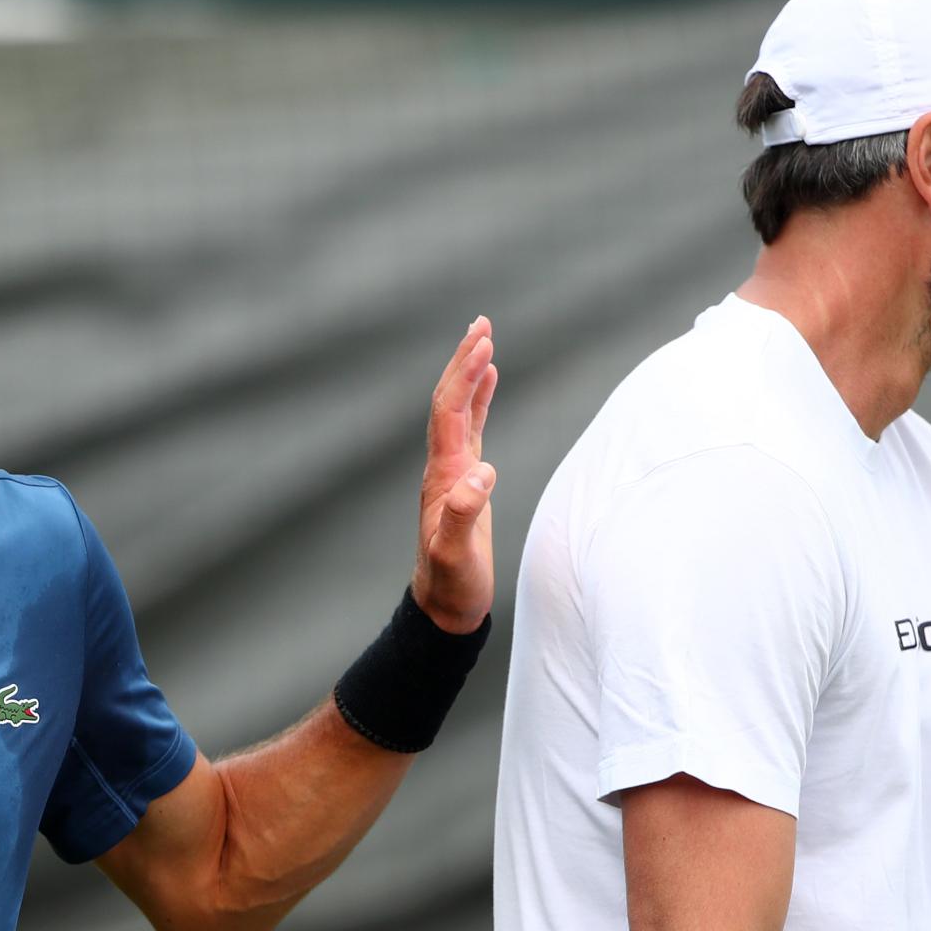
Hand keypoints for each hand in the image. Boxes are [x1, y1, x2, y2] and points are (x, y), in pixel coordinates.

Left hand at [412, 316, 497, 633]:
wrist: (443, 607)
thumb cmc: (451, 586)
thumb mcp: (455, 556)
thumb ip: (463, 515)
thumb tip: (482, 473)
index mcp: (443, 477)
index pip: (450, 413)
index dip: (465, 376)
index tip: (483, 343)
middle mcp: (443, 467)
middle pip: (449, 401)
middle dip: (464, 360)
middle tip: (481, 322)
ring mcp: (453, 472)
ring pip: (458, 409)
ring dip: (470, 372)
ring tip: (483, 336)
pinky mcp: (465, 481)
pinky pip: (470, 428)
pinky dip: (478, 399)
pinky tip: (488, 379)